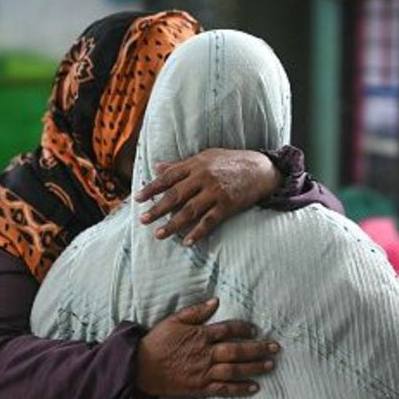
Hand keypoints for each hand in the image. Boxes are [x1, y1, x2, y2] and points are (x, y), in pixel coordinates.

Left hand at [135, 148, 279, 245]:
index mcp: (196, 165)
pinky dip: (197, 233)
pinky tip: (187, 242)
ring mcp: (216, 192)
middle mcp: (204, 178)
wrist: (260, 169)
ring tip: (159, 234)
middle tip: (143, 219)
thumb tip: (157, 167)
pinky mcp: (227, 205)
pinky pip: (209, 222)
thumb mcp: (205, 157)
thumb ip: (180, 165)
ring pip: (189, 211)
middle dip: (157, 209)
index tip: (137, 198)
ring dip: (173, 224)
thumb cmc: (230, 162)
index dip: (152, 188)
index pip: (168, 177)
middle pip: (176, 195)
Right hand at [135, 298, 280, 397]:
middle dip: (258, 348)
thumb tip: (215, 301)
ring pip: (234, 370)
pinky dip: (240, 388)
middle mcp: (205, 354)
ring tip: (270, 365)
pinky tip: (254, 387)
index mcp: (200, 335)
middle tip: (275, 348)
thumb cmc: (157, 342)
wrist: (140, 368)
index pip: (228, 329)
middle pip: (237, 350)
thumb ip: (196, 311)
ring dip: (254, 367)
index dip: (244, 328)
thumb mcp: (174, 321)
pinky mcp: (200, 388)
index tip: (255, 328)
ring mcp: (204, 372)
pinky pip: (224, 389)